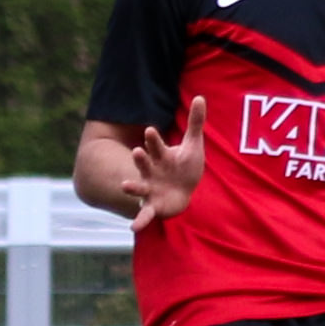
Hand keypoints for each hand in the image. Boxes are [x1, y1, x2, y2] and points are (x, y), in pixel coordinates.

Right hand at [120, 98, 205, 233]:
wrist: (183, 192)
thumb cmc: (186, 166)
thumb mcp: (193, 144)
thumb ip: (195, 122)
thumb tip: (200, 97)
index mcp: (161, 156)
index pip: (156, 145)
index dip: (153, 139)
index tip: (149, 130)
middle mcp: (152, 171)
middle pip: (145, 163)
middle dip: (141, 158)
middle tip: (137, 151)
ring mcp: (150, 189)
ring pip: (139, 186)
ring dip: (132, 186)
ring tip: (124, 186)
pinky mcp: (153, 206)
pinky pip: (145, 213)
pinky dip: (140, 220)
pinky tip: (133, 228)